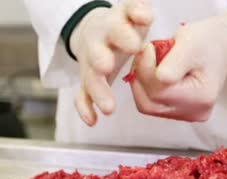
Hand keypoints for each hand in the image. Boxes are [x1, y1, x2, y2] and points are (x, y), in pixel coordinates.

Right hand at [70, 0, 152, 125]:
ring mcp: (90, 64)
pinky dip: (85, 108)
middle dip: (101, 59)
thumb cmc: (123, 24)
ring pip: (90, 78)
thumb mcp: (132, 11)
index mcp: (112, 26)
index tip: (135, 45)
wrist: (96, 31)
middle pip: (96, 53)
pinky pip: (82, 96)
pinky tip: (92, 121)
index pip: (117, 27)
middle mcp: (97, 45)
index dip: (124, 35)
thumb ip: (138, 10)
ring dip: (98, 92)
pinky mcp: (86, 80)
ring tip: (109, 108)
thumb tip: (144, 14)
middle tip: (108, 66)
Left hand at [130, 13, 226, 121]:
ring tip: (150, 62)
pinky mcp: (180, 113)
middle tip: (144, 56)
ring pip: (148, 106)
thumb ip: (174, 62)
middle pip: (149, 104)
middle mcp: (195, 112)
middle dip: (140, 79)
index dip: (145, 70)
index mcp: (201, 97)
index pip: (158, 91)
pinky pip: (153, 105)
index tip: (147, 48)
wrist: (220, 44)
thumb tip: (159, 77)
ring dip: (142, 83)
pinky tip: (154, 73)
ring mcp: (188, 116)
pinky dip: (148, 89)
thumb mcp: (190, 43)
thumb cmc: (206, 41)